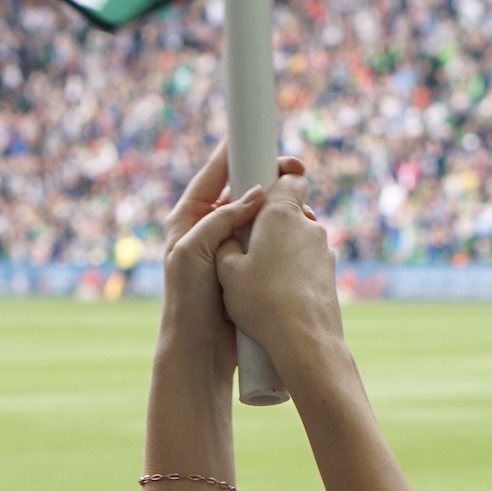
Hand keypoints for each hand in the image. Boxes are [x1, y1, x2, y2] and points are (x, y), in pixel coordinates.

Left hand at [157, 144, 305, 365]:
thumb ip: (221, 219)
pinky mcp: (247, 268)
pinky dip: (285, 234)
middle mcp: (209, 228)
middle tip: (297, 172)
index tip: (263, 140)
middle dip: (270, 180)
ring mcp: (230, 248)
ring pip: (261, 216)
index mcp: (189, 217)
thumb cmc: (188, 302)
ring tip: (303, 207)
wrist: (199, 350)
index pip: (216, 174)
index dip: (239, 153)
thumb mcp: (195, 252)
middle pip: (244, 191)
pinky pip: (269, 241)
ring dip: (281, 208)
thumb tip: (255, 193)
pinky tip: (302, 231)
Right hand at [215, 171, 343, 369]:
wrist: (304, 340)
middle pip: (293, 209)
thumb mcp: (227, 270)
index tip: (263, 187)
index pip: (290, 177)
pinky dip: (296, 269)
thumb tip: (229, 233)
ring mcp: (324, 251)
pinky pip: (309, 262)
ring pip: (301, 238)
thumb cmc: (262, 302)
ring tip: (262, 273)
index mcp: (281, 213)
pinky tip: (280, 291)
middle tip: (251, 239)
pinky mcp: (331, 274)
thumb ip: (226, 242)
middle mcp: (309, 226)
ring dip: (284, 247)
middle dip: (274, 219)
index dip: (278, 179)